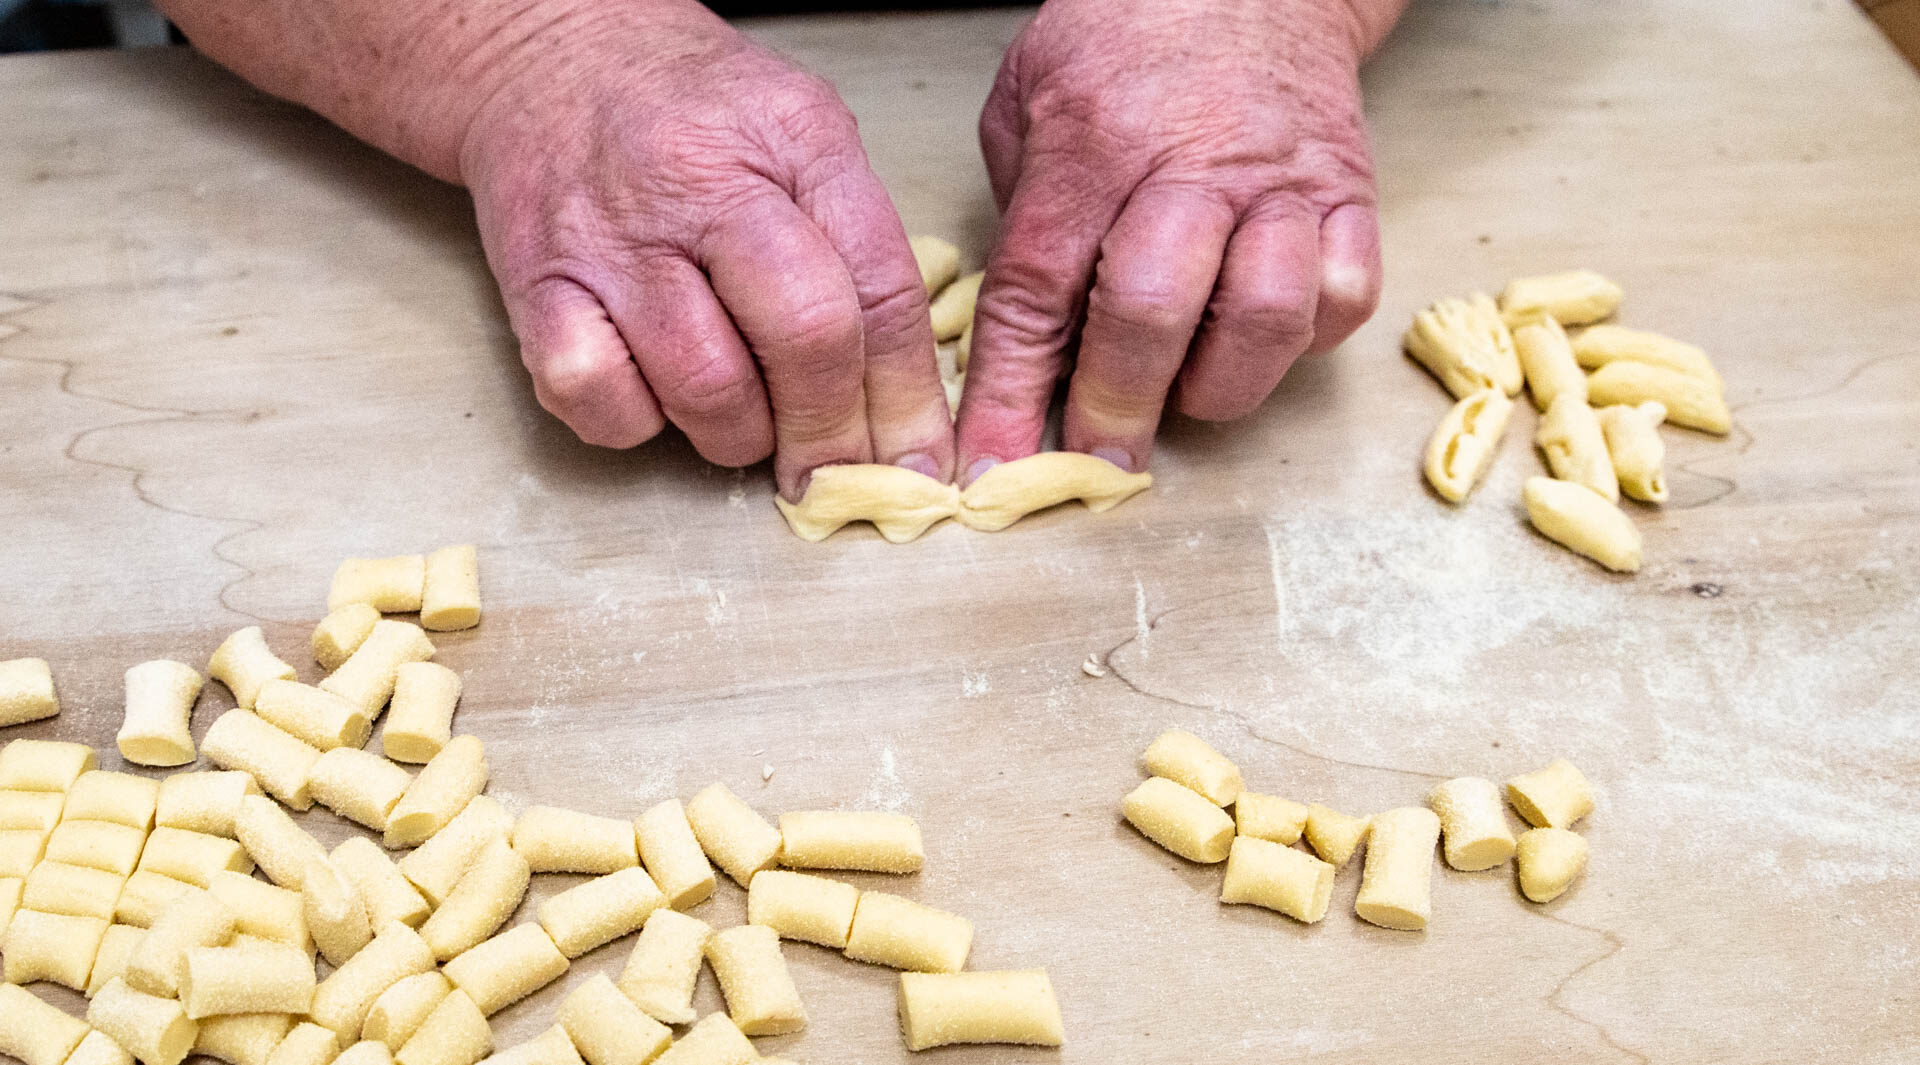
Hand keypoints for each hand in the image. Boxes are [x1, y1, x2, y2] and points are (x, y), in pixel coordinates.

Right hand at [460, 1, 951, 497]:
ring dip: (738, 435)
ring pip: (707, 390)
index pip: (880, 289)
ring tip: (740, 411)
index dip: (908, 398)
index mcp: (796, 140)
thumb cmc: (692, 112)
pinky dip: (637, 423)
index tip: (919, 464)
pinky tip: (652, 391)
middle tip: (832, 469)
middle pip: (805, 337)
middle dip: (831, 432)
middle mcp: (703, 184)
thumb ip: (857, 243)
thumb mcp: (802, 133)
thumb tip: (901, 397)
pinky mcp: (537, 286)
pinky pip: (601, 401)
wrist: (549, 57)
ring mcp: (614, 239)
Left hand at [957, 0, 1389, 480]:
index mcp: (1092, 144)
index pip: (1038, 288)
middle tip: (1098, 453)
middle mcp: (1190, 166)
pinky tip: (1260, 337)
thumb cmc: (1128, 38)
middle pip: (1149, 311)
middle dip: (1116, 403)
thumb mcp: (1030, 96)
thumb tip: (1016, 340)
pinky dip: (1303, 340)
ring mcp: (1279, 184)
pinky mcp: (1349, 196)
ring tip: (1186, 392)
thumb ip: (1023, 211)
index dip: (1010, 390)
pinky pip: (1344, 298)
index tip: (991, 464)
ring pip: (1263, 316)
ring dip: (1218, 382)